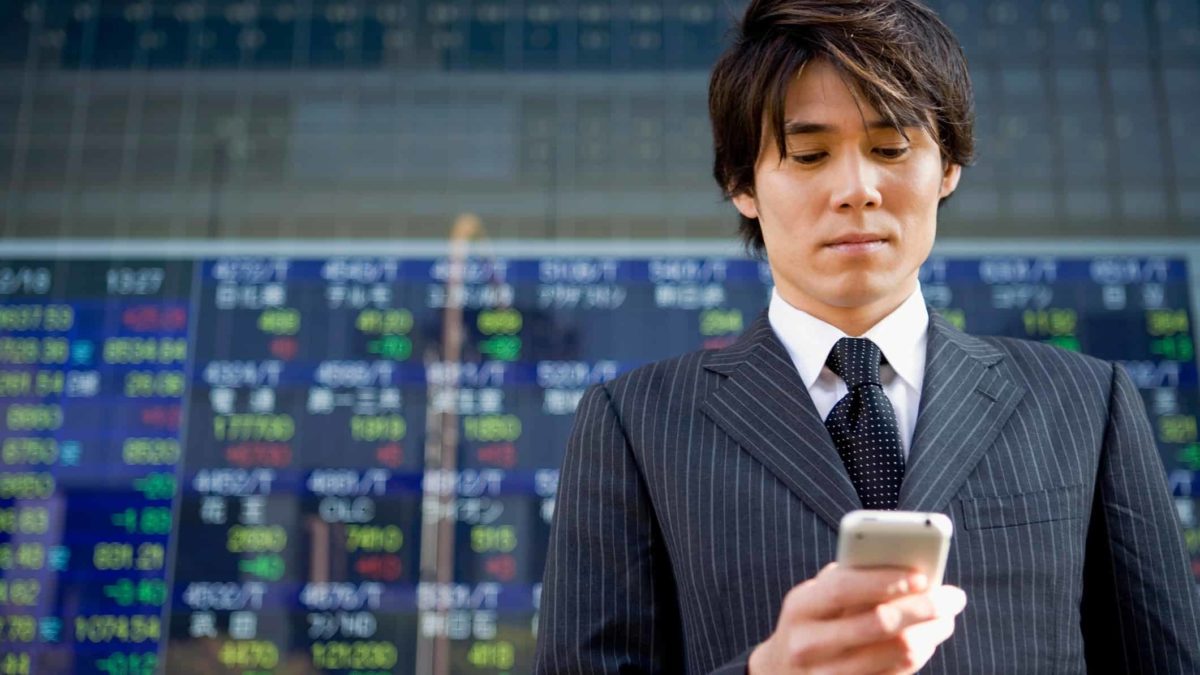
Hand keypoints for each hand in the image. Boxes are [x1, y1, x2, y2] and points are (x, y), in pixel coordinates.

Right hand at [747, 563, 966, 674]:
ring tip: (946, 618)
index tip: (922, 575)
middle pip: (879, 623)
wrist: (781, 673)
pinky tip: (928, 640)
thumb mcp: (814, 597)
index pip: (844, 589)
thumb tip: (905, 565)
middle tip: (953, 597)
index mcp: (800, 607)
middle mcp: (809, 644)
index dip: (886, 580)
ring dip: (932, 633)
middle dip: (925, 607)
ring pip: (897, 654)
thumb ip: (849, 579)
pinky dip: (921, 655)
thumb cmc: (810, 623)